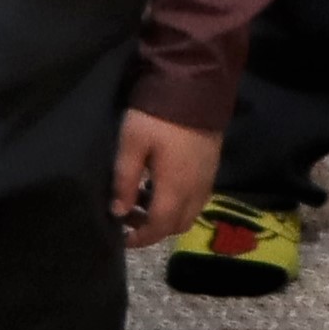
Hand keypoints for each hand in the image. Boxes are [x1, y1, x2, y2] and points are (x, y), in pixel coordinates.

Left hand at [115, 109, 222, 247]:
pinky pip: (195, 199)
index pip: (160, 226)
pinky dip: (175, 202)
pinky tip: (155, 185)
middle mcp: (197, 191)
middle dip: (153, 228)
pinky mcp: (210, 169)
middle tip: (126, 217)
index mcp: (177, 189)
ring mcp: (207, 180)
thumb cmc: (157, 118)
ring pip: (188, 213)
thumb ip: (124, 180)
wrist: (195, 91)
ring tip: (136, 198)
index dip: (141, 237)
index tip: (121, 238)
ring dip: (164, 215)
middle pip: (178, 225)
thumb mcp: (131, 145)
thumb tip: (118, 212)